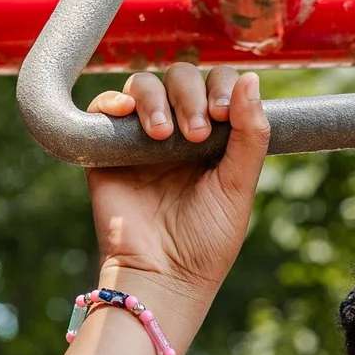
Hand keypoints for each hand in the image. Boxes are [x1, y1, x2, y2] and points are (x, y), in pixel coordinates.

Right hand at [83, 64, 268, 350]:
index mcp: (212, 138)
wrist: (163, 277)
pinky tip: (127, 115)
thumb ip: (250, 134)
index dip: (221, 87)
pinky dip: (113, 102)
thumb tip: (251, 78)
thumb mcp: (238, 187)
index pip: (218, 86)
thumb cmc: (206, 243)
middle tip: (195, 135)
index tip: (222, 116)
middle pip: (180, 78)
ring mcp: (139, 140)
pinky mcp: (106, 151)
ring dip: (155, 99)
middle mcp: (176, 132)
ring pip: (143, 85)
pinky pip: (103, 108)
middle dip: (190, 96)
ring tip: (162, 135)